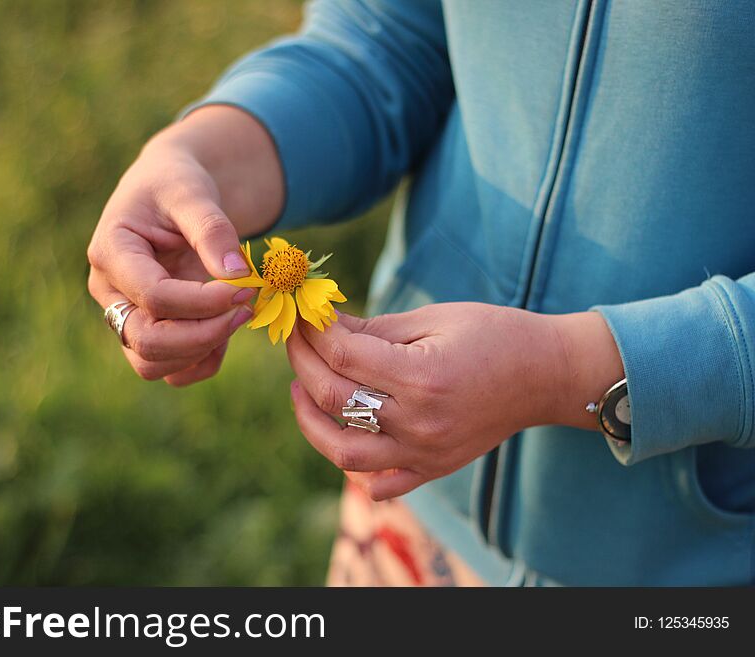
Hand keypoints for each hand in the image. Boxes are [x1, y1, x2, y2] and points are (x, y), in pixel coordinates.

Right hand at [86, 106, 282, 385]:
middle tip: (245, 309)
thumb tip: (237, 276)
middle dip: (203, 334)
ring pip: (152, 365)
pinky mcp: (146, 331)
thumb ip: (212, 230)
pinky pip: (169, 370)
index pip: (153, 296)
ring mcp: (124, 316)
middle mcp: (109, 292)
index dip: (203, 302)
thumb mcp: (193, 192)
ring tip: (238, 316)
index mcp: (111, 252)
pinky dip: (201, 361)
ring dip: (201, 351)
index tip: (245, 289)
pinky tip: (227, 329)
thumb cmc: (175, 184)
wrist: (168, 191)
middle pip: (146, 341)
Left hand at [287, 303, 622, 499]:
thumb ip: (375, 328)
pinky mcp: (433, 469)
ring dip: (311, 422)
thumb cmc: (493, 335)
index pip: (342, 357)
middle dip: (303, 364)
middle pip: (335, 399)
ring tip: (300, 392)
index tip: (302, 314)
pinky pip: (381, 484)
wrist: (545, 375)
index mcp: (421, 377)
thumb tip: (324, 326)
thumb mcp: (434, 318)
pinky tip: (342, 433)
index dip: (314, 333)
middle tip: (296, 340)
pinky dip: (355, 467)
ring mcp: (425, 453)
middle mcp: (419, 422)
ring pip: (344, 453)